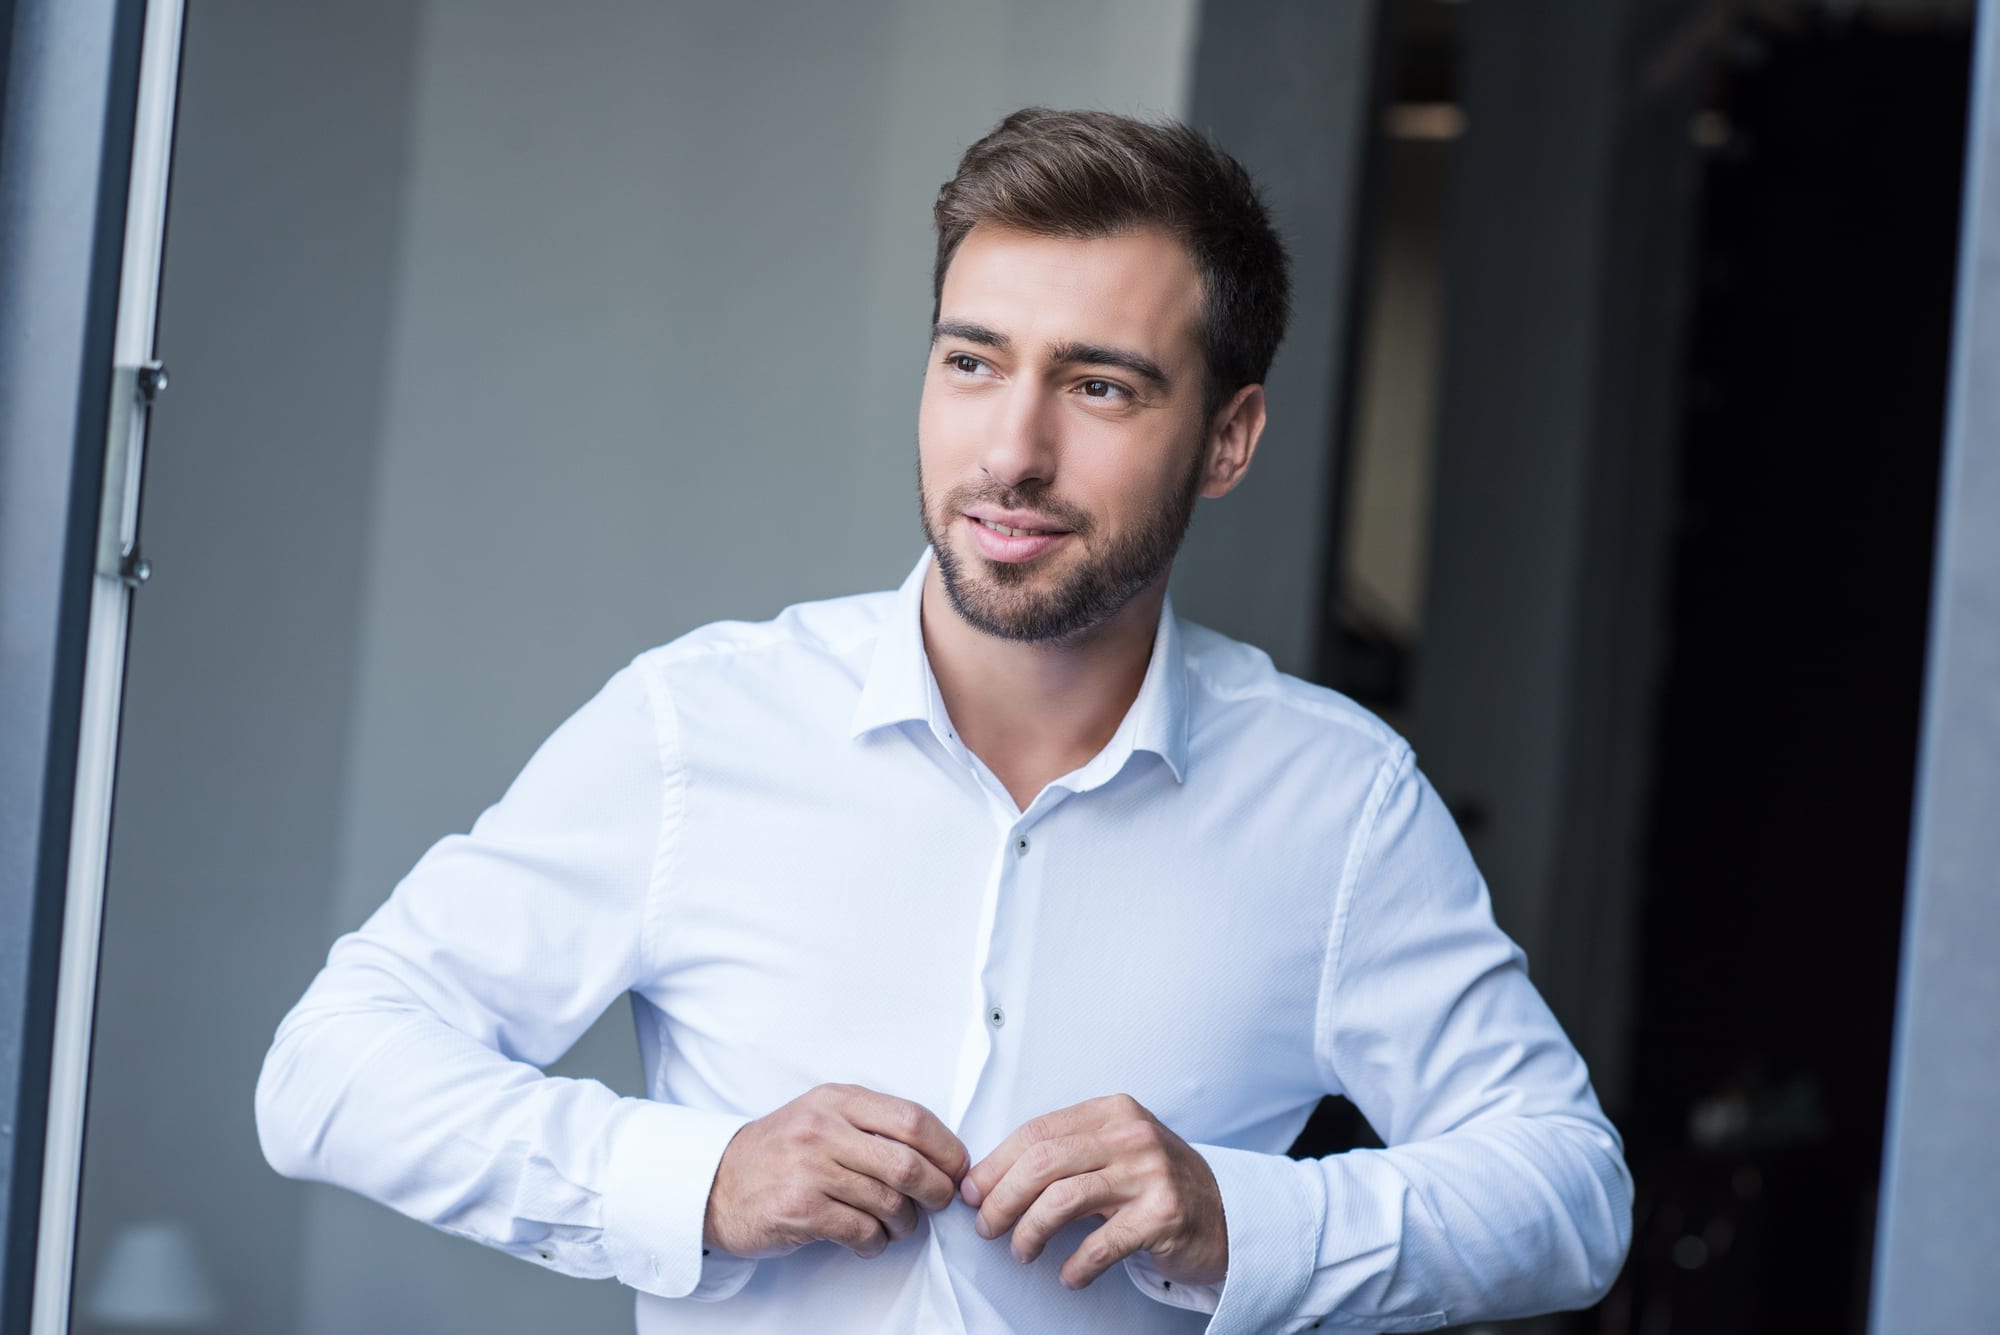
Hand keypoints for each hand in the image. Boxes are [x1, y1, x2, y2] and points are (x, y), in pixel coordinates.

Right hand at [704, 1083, 967, 1259]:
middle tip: (938, 1202)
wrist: (716, 1182)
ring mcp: (809, 1170)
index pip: (912, 1119)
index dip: (946, 1148)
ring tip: (897, 1225)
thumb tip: (937, 1152)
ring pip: (888, 1203)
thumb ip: (872, 1123)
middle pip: (907, 1164)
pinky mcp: (799, 1210)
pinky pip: (862, 1231)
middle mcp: (823, 1129)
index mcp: (837, 1100)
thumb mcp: (822, 1116)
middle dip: (935, 1190)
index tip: (956, 1167)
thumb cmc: (780, 1151)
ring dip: (905, 1223)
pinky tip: (869, 1240)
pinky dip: (876, 1242)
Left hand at [961, 1093, 1226, 1290]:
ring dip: (1029, 1231)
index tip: (973, 1191)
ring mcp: (1150, 1174)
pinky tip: (1068, 1276)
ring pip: (1063, 1199)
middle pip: (1043, 1162)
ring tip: (1021, 1251)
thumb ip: (1066, 1153)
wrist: (1228, 1215)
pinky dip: (1076, 1266)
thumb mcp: (1115, 1151)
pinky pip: (1101, 1244)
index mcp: (1111, 1112)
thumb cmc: (1156, 1184)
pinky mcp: (1163, 1216)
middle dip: (1002, 1198)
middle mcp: (1131, 1136)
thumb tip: (990, 1178)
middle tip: (986, 1226)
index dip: (996, 1164)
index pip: (1037, 1131)